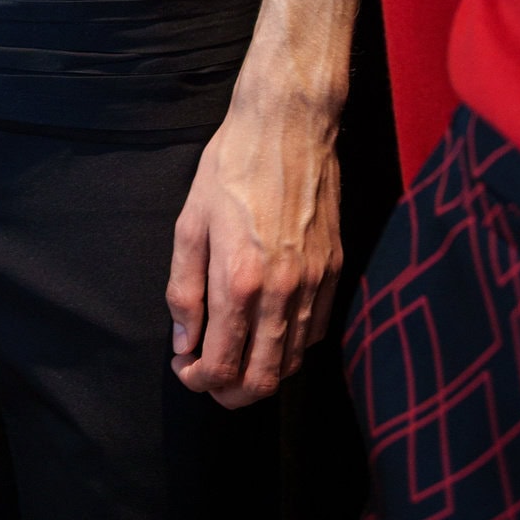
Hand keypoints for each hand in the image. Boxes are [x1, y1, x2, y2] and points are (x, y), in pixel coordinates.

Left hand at [166, 71, 342, 409]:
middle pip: (263, 381)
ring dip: (262, 374)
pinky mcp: (336, 270)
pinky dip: (291, 346)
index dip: (198, 379)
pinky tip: (269, 331)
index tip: (185, 367)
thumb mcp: (190, 223)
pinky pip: (316, 331)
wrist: (289, 126)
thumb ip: (184, 289)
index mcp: (239, 280)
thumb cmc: (231, 167)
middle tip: (210, 379)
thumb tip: (184, 342)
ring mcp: (315, 283)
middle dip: (231, 394)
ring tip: (237, 358)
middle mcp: (282, 291)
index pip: (221, 364)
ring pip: (293, 362)